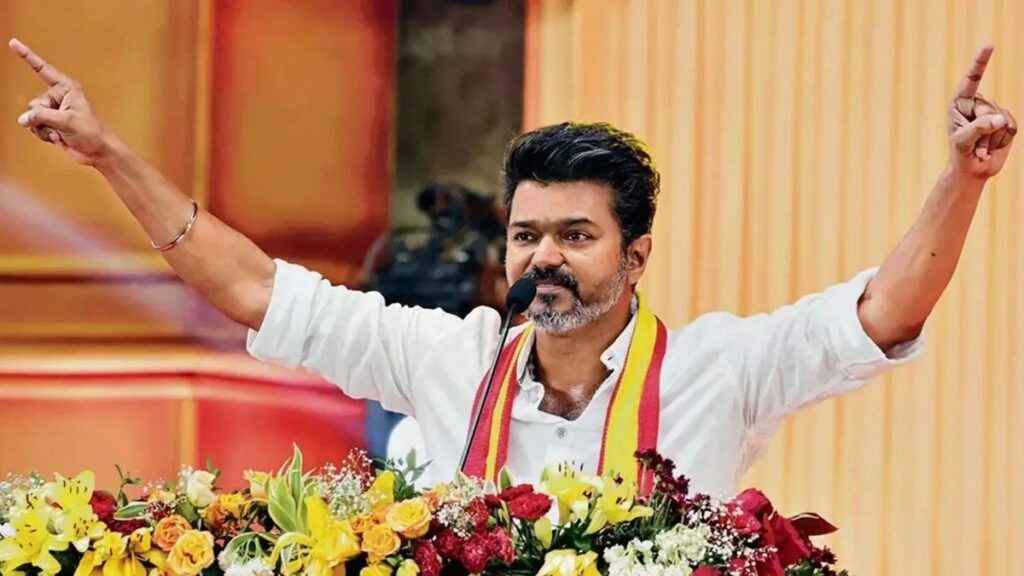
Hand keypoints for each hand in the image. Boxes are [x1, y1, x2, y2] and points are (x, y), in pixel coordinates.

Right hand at [8, 38, 110, 165]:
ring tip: (61, 133)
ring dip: (44, 128)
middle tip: (60, 126)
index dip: (27, 56)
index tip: (14, 43)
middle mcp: (59, 97)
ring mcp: (55, 111)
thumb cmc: (91, 133)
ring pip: (33, 117)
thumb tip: (23, 119)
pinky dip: (44, 134)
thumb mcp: (66, 121)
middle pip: (35, 104)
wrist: (98, 152)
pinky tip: (58, 138)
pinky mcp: (52, 124)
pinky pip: (36, 127)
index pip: (42, 69)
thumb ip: (41, 117)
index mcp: (66, 88)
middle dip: (43, 118)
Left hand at [947, 43, 1016, 180]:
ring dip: (990, 139)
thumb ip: (978, 129)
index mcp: (960, 103)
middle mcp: (977, 104)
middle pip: (988, 109)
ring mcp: (994, 113)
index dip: (980, 63)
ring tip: (980, 149)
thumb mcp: (962, 142)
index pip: (972, 80)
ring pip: (1001, 120)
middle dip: (982, 132)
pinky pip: (1010, 127)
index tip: (989, 45)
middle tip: (974, 147)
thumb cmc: (960, 155)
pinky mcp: (1007, 123)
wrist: (972, 171)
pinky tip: (991, 148)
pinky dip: (1001, 141)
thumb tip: (1000, 118)